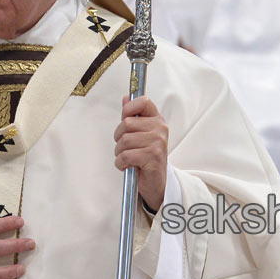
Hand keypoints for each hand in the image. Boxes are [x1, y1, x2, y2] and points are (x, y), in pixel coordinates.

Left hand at [114, 95, 168, 212]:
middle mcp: (160, 129)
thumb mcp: (140, 133)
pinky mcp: (153, 157)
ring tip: (127, 157)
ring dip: (119, 152)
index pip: (143, 101)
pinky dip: (121, 163)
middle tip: (125, 146)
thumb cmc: (146, 155)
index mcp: (157, 120)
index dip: (129, 108)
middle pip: (126, 123)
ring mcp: (158, 142)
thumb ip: (133, 115)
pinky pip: (126, 155)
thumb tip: (126, 97)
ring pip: (124, 140)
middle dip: (119, 137)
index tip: (125, 118)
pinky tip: (127, 165)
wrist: (156, 181)